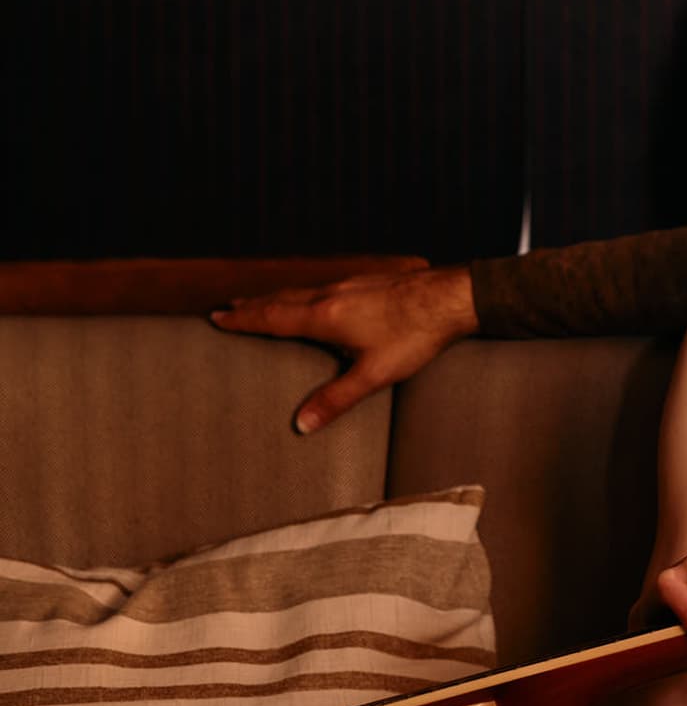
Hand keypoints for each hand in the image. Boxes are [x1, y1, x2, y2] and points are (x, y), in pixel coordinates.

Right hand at [210, 266, 478, 432]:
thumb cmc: (415, 335)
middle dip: (253, 306)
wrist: (451, 297)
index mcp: (325, 316)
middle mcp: (331, 294)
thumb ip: (336, 399)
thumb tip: (301, 424)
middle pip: (282, 299)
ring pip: (302, 289)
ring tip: (262, 302)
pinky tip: (315, 296)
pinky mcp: (369, 281)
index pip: (272, 318)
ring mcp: (351, 284)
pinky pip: (324, 286)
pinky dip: (304, 292)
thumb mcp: (374, 374)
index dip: (243, 320)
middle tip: (229, 308)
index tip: (217, 317)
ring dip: (277, 297)